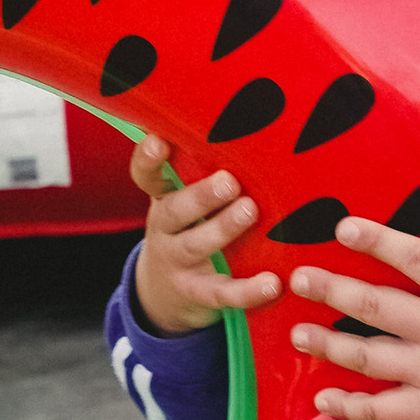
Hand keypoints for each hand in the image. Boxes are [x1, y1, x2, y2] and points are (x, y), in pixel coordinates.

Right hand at [128, 133, 281, 335]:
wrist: (167, 294)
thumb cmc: (194, 228)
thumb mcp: (189, 202)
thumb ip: (207, 171)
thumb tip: (257, 125)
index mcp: (164, 198)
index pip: (147, 176)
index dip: (148, 160)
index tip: (158, 141)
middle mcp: (164, 230)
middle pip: (173, 211)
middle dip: (200, 196)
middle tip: (228, 182)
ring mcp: (178, 263)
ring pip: (194, 246)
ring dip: (222, 229)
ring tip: (250, 212)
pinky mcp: (198, 294)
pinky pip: (221, 293)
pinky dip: (247, 290)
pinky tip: (272, 284)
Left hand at [286, 194, 419, 419]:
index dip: (381, 241)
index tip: (344, 227)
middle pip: (381, 307)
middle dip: (334, 291)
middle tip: (297, 278)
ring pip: (372, 358)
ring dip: (330, 346)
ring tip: (295, 333)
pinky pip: (385, 411)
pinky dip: (351, 407)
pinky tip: (322, 399)